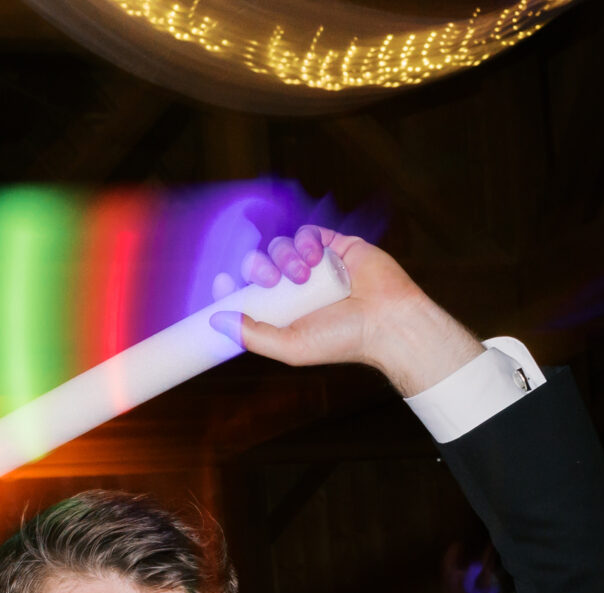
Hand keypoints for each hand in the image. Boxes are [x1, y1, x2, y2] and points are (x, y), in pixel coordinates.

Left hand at [210, 227, 483, 397]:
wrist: (387, 320)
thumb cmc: (343, 340)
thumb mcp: (292, 347)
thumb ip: (253, 335)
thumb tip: (216, 320)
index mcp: (282, 312)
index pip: (245, 293)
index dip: (229, 286)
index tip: (222, 283)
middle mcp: (293, 288)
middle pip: (258, 265)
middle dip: (257, 267)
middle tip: (270, 280)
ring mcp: (313, 266)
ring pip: (279, 246)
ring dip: (285, 257)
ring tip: (305, 274)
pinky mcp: (333, 246)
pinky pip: (306, 233)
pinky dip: (304, 241)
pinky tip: (316, 256)